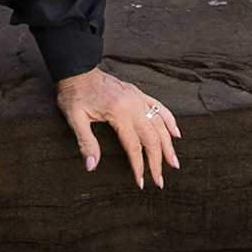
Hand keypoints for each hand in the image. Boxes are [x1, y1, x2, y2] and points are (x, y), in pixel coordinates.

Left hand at [55, 65, 180, 189]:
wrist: (78, 69)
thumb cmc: (75, 95)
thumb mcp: (75, 119)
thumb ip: (86, 142)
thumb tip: (91, 166)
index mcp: (119, 113)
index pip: (133, 146)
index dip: (138, 166)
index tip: (141, 182)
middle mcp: (133, 105)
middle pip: (152, 138)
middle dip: (158, 161)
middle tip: (160, 181)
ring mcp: (138, 98)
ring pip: (160, 124)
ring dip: (169, 145)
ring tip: (174, 163)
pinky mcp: (138, 94)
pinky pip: (159, 107)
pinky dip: (170, 121)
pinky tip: (176, 133)